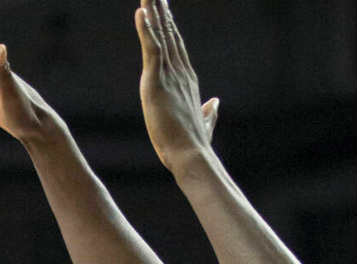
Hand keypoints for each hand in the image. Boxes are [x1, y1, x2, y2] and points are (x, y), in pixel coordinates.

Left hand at [136, 1, 218, 175]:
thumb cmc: (196, 145)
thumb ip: (209, 112)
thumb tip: (216, 103)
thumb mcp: (204, 124)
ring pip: (160, 35)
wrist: (192, 155)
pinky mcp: (157, 80)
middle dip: (161, 11)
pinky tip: (140, 11)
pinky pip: (151, 48)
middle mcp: (180, 72)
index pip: (177, 47)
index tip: (164, 8)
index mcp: (187, 80)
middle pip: (169, 33)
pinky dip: (145, 29)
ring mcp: (170, 74)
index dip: (170, 26)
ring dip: (153, 11)